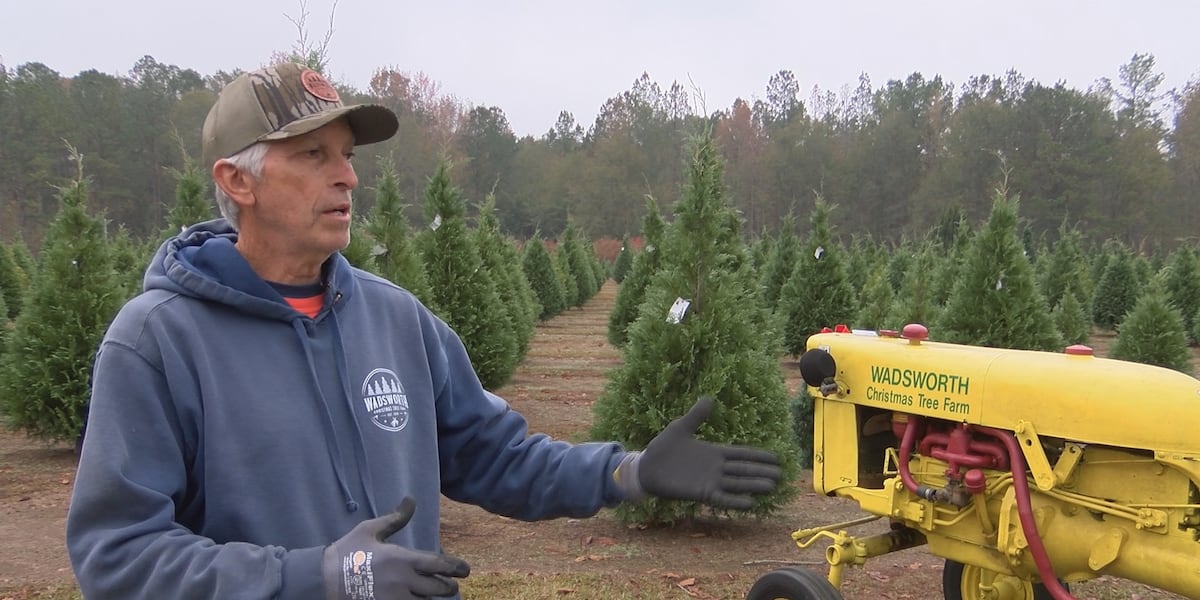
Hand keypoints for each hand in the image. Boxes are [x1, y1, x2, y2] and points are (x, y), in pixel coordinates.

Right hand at [323, 497, 469, 598]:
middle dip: (448, 587)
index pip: (439, 565)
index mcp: (402, 559)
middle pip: (439, 589)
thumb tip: (410, 501)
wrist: (322, 580)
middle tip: (451, 585)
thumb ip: (395, 518)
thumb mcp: (370, 530)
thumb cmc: (348, 552)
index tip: (465, 570)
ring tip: (434, 595)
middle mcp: (403, 582)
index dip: (456, 568)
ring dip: (433, 599)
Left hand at [632, 396, 781, 509]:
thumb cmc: (662, 447)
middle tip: (781, 474)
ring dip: (754, 485)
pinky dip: (735, 501)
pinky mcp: (701, 493)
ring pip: (737, 483)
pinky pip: (722, 498)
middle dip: (761, 471)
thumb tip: (709, 398)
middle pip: (744, 470)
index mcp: (714, 452)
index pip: (741, 454)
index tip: (776, 457)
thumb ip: (696, 415)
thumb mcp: (680, 427)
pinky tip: (750, 503)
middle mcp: (715, 468)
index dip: (758, 456)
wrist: (646, 468)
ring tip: (772, 486)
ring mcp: (710, 481)